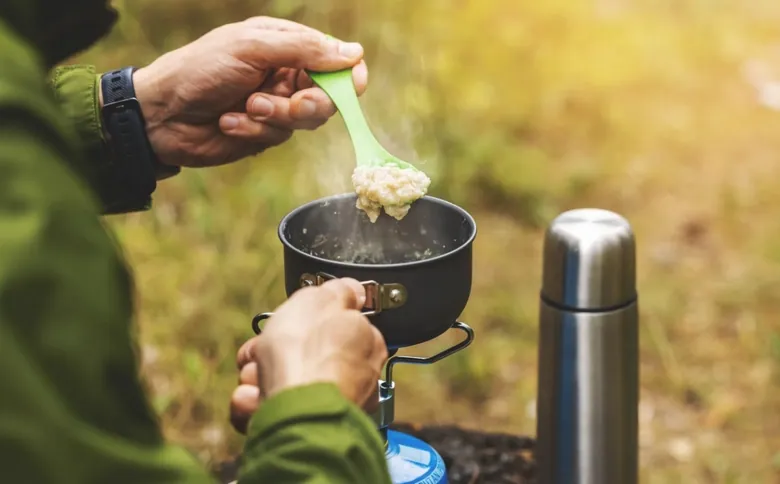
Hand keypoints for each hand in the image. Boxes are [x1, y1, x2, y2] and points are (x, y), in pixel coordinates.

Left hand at [127, 17, 367, 167]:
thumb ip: (304, 49)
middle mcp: (284, 74)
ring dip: (275, 117)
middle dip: (308, 104)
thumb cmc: (201, 69)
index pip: (333, 59)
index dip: (348, 75)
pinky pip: (278, 137)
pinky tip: (228, 122)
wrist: (161, 113)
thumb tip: (353, 53)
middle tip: (289, 104)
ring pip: (306, 120)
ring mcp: (275, 105)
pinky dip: (253, 131)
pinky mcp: (263, 133)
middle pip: (328, 96)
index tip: (353, 86)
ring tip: (245, 109)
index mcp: (284, 44)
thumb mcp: (252, 47)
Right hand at [229, 278, 387, 433]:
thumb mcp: (320, 301)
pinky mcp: (299, 430)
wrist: (293, 414)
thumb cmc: (307, 355)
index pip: (334, 327)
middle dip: (271, 352)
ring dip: (258, 378)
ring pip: (280, 383)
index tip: (287, 321)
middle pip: (302, 356)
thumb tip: (352, 290)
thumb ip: (338, 292)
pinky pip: (268, 411)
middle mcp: (353, 379)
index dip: (304, 321)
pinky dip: (254, 405)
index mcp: (365, 344)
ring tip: (255, 380)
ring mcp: (327, 406)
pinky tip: (252, 399)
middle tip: (261, 351)